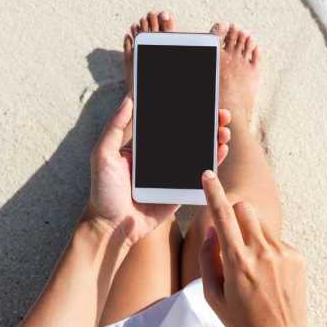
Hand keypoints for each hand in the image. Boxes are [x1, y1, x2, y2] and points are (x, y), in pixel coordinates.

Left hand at [85, 96, 231, 244]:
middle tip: (221, 115)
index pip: (169, 124)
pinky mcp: (180, 192)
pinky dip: (213, 163)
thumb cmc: (103, 191)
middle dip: (207, 123)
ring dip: (214, 140)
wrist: (111, 227)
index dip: (186, 111)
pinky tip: (221, 150)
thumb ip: (114, 127)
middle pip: (189, 136)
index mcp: (145, 146)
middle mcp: (160, 158)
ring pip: (198, 153)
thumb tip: (128, 99)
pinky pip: (200, 176)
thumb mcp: (103, 154)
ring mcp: (172, 175)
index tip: (200, 100)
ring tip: (224, 131)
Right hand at [198, 170, 313, 326]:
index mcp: (237, 262)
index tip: (208, 173)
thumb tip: (211, 231)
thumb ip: (207, 260)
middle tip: (232, 238)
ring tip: (252, 267)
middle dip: (234, 214)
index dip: (213, 192)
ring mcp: (283, 253)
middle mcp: (262, 252)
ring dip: (251, 235)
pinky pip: (276, 241)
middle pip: (245, 209)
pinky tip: (269, 278)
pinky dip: (267, 251)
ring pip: (261, 224)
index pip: (222, 216)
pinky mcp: (297, 257)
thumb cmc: (243, 322)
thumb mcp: (213, 297)